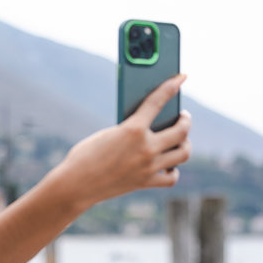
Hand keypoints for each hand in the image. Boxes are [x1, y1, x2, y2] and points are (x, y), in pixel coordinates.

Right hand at [55, 74, 191, 204]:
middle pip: (181, 131)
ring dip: (185, 144)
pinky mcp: (146, 182)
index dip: (171, 86)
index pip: (158, 101)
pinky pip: (171, 177)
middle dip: (186, 121)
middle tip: (183, 117)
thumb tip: (151, 129)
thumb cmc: (86, 155)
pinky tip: (169, 165)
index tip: (181, 78)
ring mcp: (148, 167)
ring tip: (181, 140)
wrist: (76, 185)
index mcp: (133, 129)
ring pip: (183, 153)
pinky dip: (173, 170)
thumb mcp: (108, 133)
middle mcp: (146, 147)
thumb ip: (131, 129)